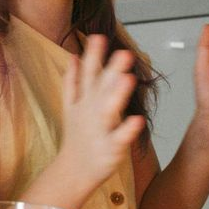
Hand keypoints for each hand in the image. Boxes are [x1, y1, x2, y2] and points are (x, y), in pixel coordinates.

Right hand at [56, 33, 144, 190]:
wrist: (73, 171)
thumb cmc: (77, 136)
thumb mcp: (70, 105)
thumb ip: (72, 80)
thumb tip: (73, 55)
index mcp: (84, 100)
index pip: (88, 74)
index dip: (93, 56)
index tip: (98, 37)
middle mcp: (90, 111)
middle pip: (99, 88)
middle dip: (110, 70)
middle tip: (124, 53)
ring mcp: (100, 129)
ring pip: (108, 110)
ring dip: (117, 95)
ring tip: (128, 79)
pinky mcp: (110, 148)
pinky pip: (120, 138)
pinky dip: (127, 129)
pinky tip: (138, 120)